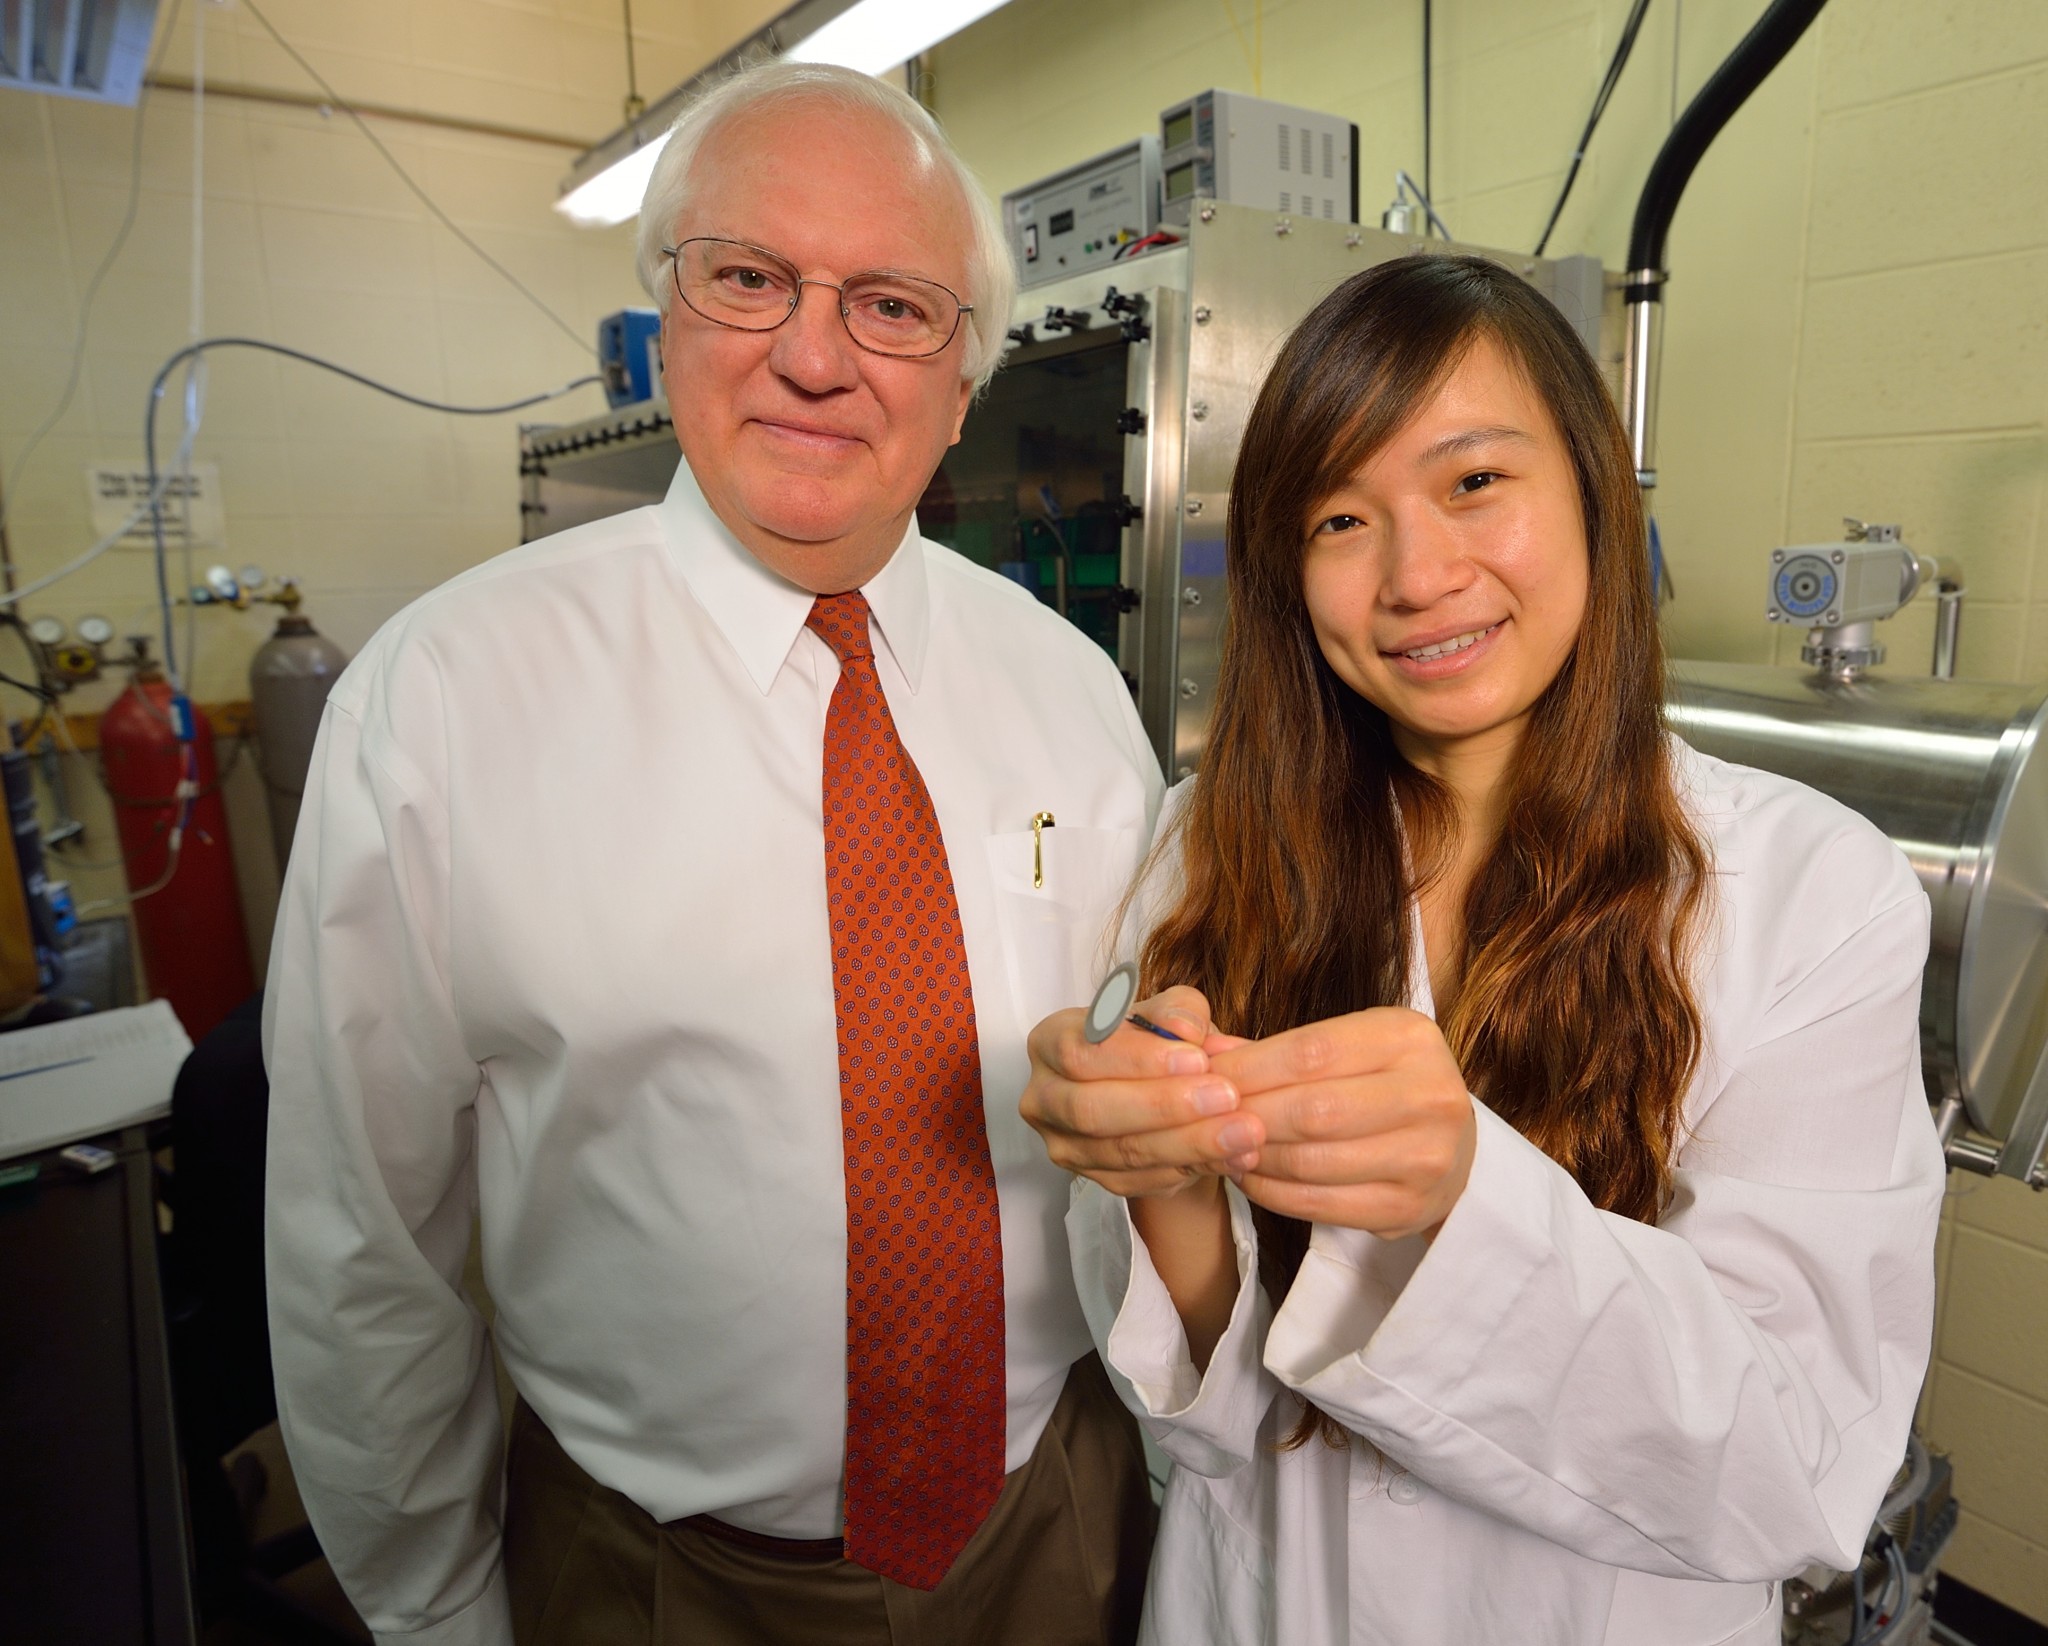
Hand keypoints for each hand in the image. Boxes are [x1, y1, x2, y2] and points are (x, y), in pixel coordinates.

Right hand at [1020, 987, 1265, 1198]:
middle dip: (1164, 1106)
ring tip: (1244, 1131)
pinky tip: (1234, 1156)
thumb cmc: (1154, 1042)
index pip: (1081, 1053)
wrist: (1157, 1091)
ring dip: (1189, 1143)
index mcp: (1050, 1042)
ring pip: (1121, 1152)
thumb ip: (1178, 1011)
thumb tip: (1187, 1029)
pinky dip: (1191, 1168)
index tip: (1197, 1059)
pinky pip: (1141, 1181)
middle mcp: (1044, 1098)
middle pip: (1091, 1110)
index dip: (1138, 1059)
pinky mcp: (1095, 1180)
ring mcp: (1064, 1145)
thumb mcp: (1168, 1012)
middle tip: (1226, 1097)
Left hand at [1211, 1007, 1475, 1240]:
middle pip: (1311, 1110)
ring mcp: (1426, 1157)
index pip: (1311, 1052)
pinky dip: (1272, 1193)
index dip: (1248, 1067)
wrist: (1451, 1144)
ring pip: (1312, 1161)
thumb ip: (1278, 1049)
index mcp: (1410, 1038)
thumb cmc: (1382, 1083)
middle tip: (1205, 1118)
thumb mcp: (1348, 1045)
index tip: (1203, 1076)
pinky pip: (1321, 1205)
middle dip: (1245, 1116)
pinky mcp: (1410, 1207)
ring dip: (1254, 1157)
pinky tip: (1248, 1176)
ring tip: (1220, 1147)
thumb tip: (1202, 1051)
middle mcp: (1429, 1094)